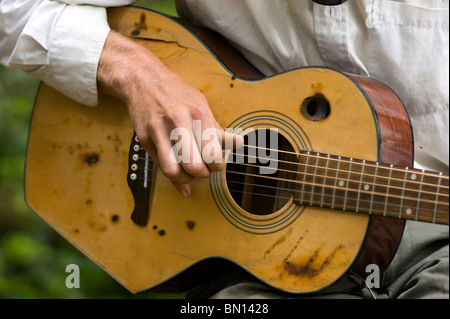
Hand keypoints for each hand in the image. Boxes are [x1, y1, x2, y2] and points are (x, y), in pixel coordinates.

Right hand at [98, 31, 240, 195]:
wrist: (143, 80)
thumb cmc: (176, 93)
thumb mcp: (201, 104)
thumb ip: (217, 129)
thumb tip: (237, 143)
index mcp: (197, 112)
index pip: (211, 152)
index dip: (217, 166)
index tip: (217, 165)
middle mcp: (178, 121)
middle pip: (193, 165)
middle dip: (202, 174)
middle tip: (204, 170)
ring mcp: (158, 131)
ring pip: (172, 171)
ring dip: (185, 179)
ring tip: (190, 173)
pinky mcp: (144, 139)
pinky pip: (159, 166)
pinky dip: (172, 175)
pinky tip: (179, 172)